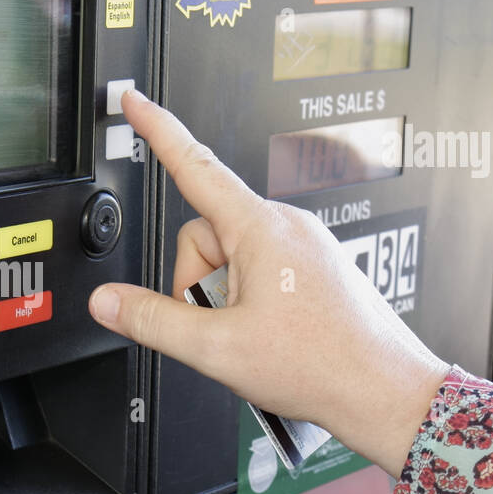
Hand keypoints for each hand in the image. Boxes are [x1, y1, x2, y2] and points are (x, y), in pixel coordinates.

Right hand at [88, 90, 448, 475]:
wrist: (384, 391)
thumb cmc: (322, 364)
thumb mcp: (216, 348)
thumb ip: (152, 320)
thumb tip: (108, 301)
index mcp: (260, 229)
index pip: (193, 165)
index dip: (156, 131)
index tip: (134, 101)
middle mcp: (285, 225)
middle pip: (203, 236)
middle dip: (197, 284)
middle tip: (222, 327)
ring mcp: (302, 245)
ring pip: (229, 257)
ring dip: (223, 298)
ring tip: (254, 336)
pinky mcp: (312, 265)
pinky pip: (257, 269)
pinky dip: (247, 301)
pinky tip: (269, 334)